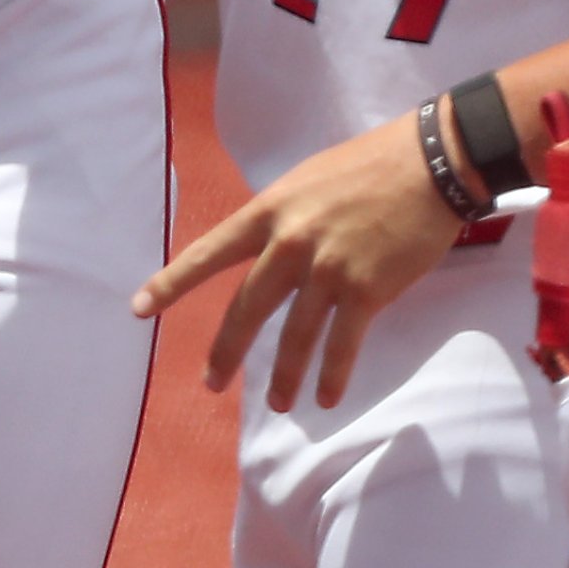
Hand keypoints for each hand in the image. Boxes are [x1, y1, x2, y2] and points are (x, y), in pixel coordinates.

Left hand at [136, 108, 467, 406]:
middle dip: (226, 351)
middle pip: (246, 307)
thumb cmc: (370, 165)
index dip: (172, 283)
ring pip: (294, 336)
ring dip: (284, 377)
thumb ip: (282, 217)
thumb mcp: (306, 181)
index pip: (209, 252)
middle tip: (211, 383)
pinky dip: (331, 376)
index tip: (139, 308)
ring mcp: (327, 269)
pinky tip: (325, 399)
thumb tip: (269, 248)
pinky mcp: (366, 290)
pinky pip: (341, 344)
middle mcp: (289, 243)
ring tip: (277, 404)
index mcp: (270, 211)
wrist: (429, 163)